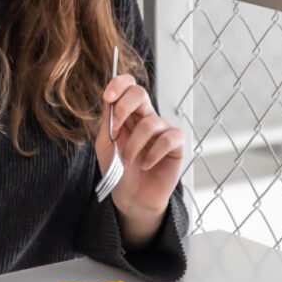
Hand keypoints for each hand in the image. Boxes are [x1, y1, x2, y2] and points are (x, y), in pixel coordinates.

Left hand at [95, 74, 183, 247]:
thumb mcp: (105, 144)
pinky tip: (145, 164)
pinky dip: (153, 153)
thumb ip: (108, 120)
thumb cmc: (118, 169)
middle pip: (140, 93)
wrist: (131, 197)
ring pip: (150, 123)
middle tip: (115, 129)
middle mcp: (146, 117)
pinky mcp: (176, 145)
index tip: (108, 96)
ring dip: (133, 145)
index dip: (119, 84)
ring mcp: (163, 130)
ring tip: (127, 162)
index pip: (128, 86)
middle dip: (124, 107)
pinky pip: (168, 139)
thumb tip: (110, 98)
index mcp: (128, 113)